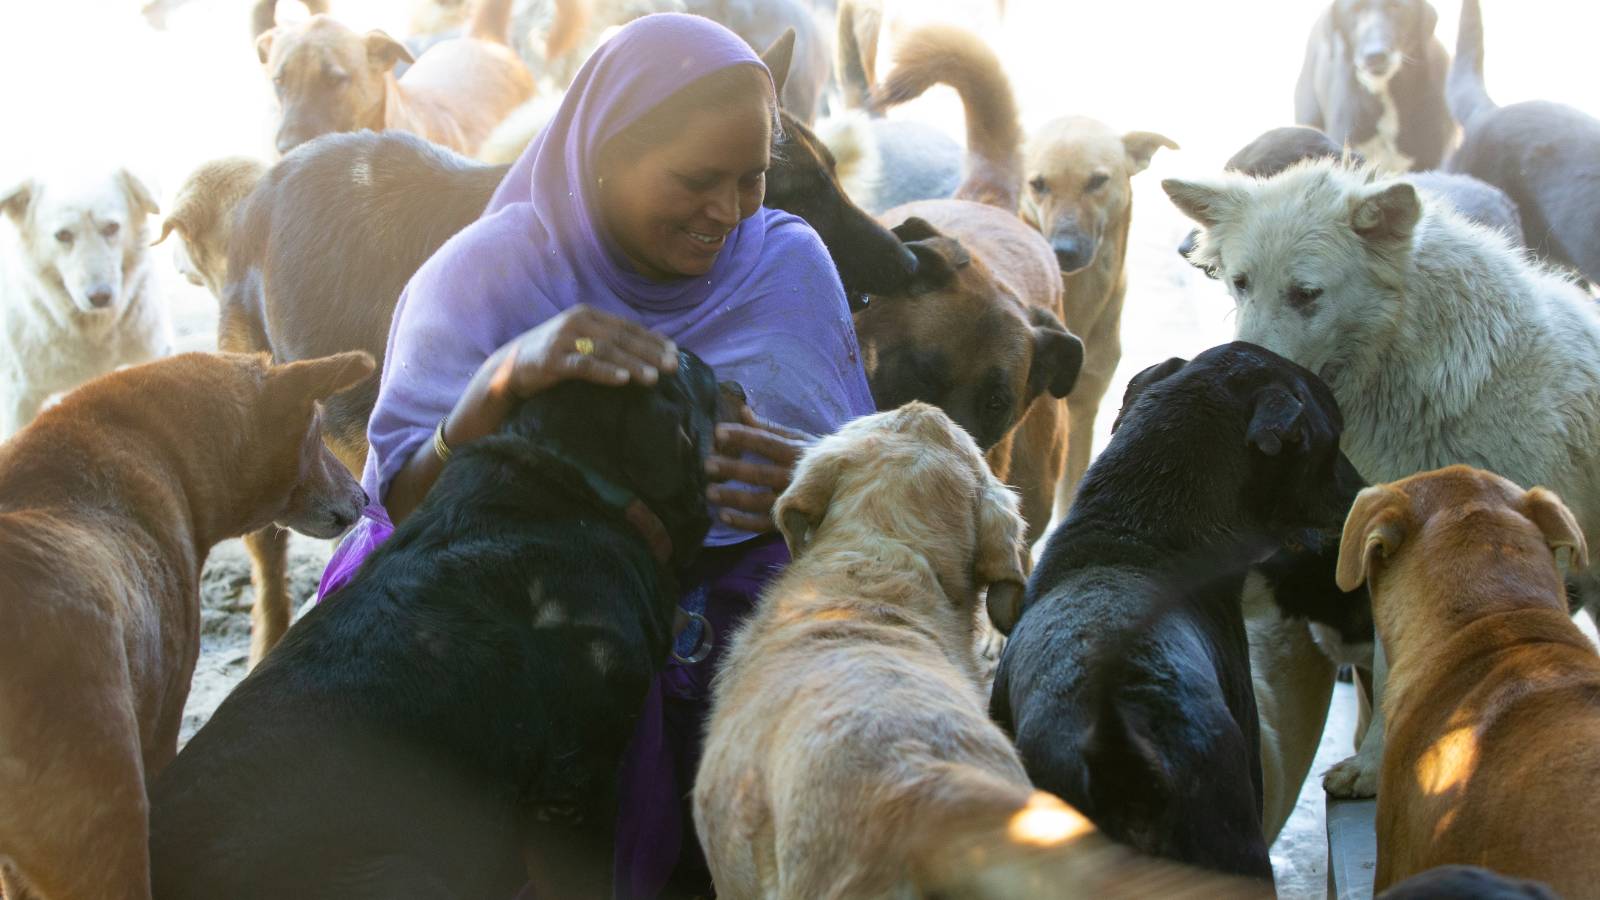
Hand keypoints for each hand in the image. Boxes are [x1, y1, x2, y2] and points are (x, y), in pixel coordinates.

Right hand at [444, 305, 676, 449]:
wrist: (508, 368)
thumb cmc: (553, 357)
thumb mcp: (583, 343)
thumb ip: (611, 342)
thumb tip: (652, 345)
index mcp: (589, 315)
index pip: (628, 327)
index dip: (653, 340)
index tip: (676, 354)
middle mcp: (578, 321)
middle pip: (621, 337)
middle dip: (649, 352)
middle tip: (672, 368)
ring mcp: (564, 339)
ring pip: (606, 351)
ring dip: (632, 364)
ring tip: (654, 378)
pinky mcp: (552, 359)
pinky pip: (583, 365)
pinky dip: (605, 372)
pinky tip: (623, 380)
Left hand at [705, 406, 815, 532]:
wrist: (854, 487)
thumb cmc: (819, 459)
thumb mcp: (800, 440)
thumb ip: (771, 428)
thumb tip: (742, 411)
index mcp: (797, 452)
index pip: (767, 442)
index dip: (743, 437)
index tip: (718, 432)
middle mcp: (796, 477)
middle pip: (760, 473)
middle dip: (733, 468)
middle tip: (707, 464)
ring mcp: (794, 501)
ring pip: (760, 501)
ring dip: (734, 497)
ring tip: (710, 492)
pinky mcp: (793, 522)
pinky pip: (765, 525)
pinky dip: (744, 522)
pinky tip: (723, 516)